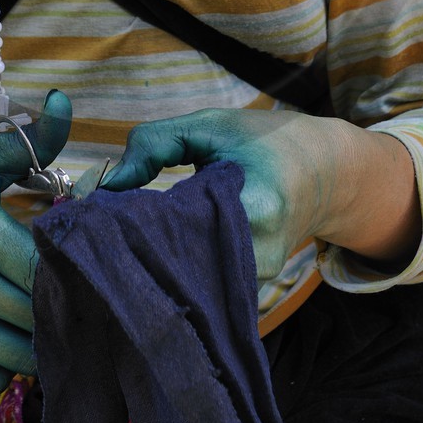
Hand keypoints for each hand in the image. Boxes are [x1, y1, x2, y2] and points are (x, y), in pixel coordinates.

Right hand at [0, 90, 72, 390]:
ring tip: (43, 318)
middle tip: (75, 298)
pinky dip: (7, 362)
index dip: (72, 272)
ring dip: (40, 341)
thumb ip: (30, 140)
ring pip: (21, 353)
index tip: (83, 268)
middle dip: (62, 308)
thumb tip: (65, 102)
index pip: (46, 267)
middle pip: (39, 313)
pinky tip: (6, 334)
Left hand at [102, 107, 419, 279]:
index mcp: (254, 207)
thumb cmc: (263, 142)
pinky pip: (199, 289)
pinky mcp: (249, 296)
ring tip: (123, 242)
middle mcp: (257, 255)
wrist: (324, 173)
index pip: (175, 225)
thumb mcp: (210, 126)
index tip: (98, 212)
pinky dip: (172, 273)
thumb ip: (155, 143)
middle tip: (97, 232)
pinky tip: (152, 256)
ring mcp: (256, 282)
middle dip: (134, 247)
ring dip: (151, 263)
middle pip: (176, 264)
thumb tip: (107, 184)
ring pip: (185, 283)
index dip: (130, 220)